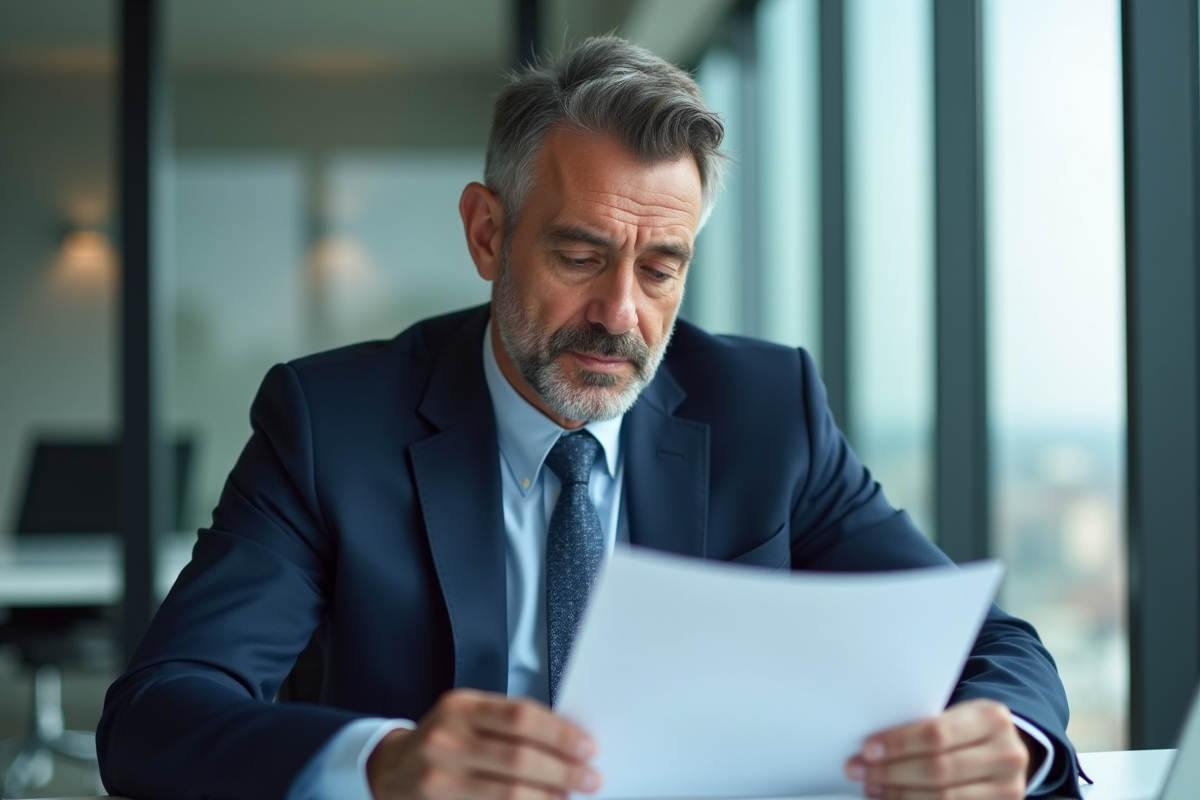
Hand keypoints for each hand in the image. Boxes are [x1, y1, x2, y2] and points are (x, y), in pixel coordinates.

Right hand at [366, 689, 600, 799]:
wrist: (391, 770)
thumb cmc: (442, 738)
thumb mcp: (468, 715)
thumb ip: (509, 722)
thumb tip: (566, 740)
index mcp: (460, 707)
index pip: (521, 717)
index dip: (560, 734)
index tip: (587, 747)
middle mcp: (446, 740)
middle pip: (518, 758)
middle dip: (562, 771)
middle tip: (589, 779)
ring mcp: (439, 778)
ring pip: (507, 793)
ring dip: (546, 797)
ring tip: (567, 796)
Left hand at [844, 699, 1033, 799]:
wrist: (1008, 751)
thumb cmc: (969, 730)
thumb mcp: (957, 715)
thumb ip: (925, 726)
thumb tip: (872, 745)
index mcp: (991, 718)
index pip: (936, 734)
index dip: (898, 744)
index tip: (867, 749)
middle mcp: (1007, 755)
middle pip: (938, 769)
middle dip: (891, 772)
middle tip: (859, 771)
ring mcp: (1008, 788)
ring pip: (943, 798)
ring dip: (899, 794)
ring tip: (872, 788)